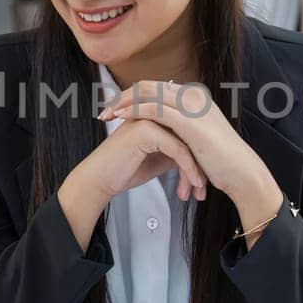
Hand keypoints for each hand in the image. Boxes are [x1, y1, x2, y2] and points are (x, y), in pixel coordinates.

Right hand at [57, 118, 208, 253]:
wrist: (100, 179)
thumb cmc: (124, 169)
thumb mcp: (159, 157)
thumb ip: (177, 149)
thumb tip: (200, 155)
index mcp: (156, 114)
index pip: (187, 131)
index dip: (199, 156)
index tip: (203, 179)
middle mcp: (154, 112)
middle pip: (190, 135)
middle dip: (201, 163)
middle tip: (203, 187)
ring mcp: (149, 118)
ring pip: (187, 142)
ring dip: (196, 169)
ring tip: (199, 190)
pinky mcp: (146, 130)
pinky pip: (178, 149)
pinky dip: (188, 169)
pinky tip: (193, 184)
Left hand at [96, 80, 267, 203]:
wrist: (241, 173)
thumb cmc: (221, 163)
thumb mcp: (197, 139)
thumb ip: (181, 130)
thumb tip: (161, 131)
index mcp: (195, 98)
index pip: (156, 88)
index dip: (132, 96)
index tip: (115, 109)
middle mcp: (193, 96)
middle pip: (148, 85)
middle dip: (123, 96)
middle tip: (104, 109)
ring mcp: (191, 105)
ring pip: (148, 92)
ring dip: (123, 102)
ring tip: (106, 115)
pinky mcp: (188, 120)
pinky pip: (154, 108)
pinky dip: (134, 110)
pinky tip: (120, 118)